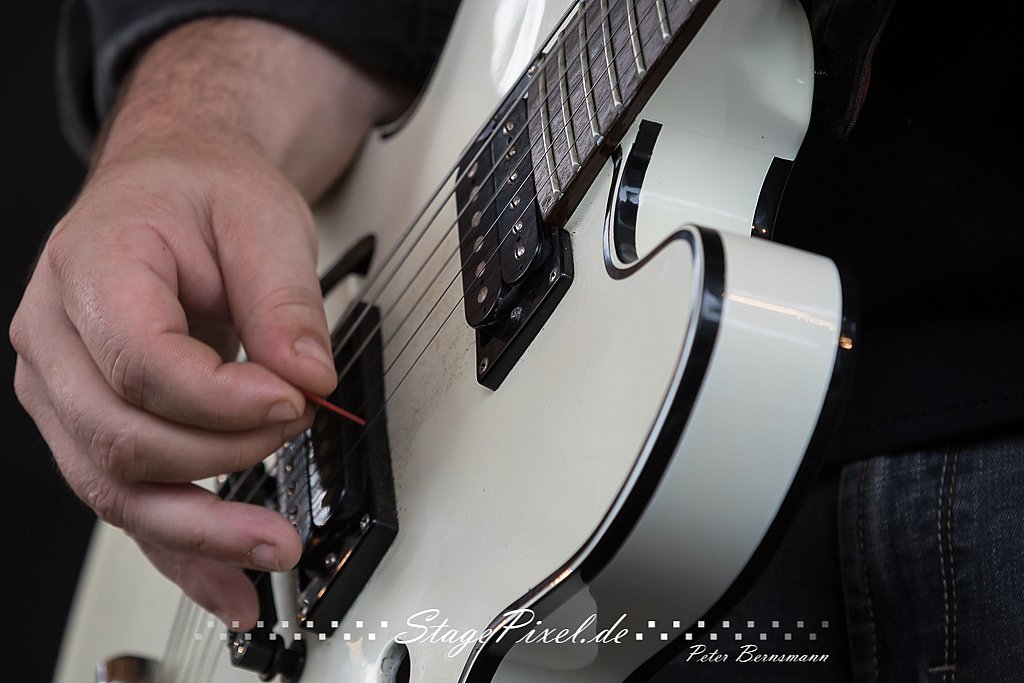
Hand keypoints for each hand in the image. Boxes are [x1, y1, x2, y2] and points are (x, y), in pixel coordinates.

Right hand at [9, 17, 404, 628]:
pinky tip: (226, 586)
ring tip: (272, 549)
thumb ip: (284, 301)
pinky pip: (128, 501)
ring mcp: (64, 390)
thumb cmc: (202, 194)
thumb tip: (308, 379)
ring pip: (115, 487)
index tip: (294, 401)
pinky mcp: (92, 425)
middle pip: (121, 436)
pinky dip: (180, 551)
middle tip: (296, 435)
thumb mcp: (262, 220)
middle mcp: (55, 338)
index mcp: (89, 268)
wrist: (170, 188)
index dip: (221, 399)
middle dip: (221, 456)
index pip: (141, 362)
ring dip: (200, 531)